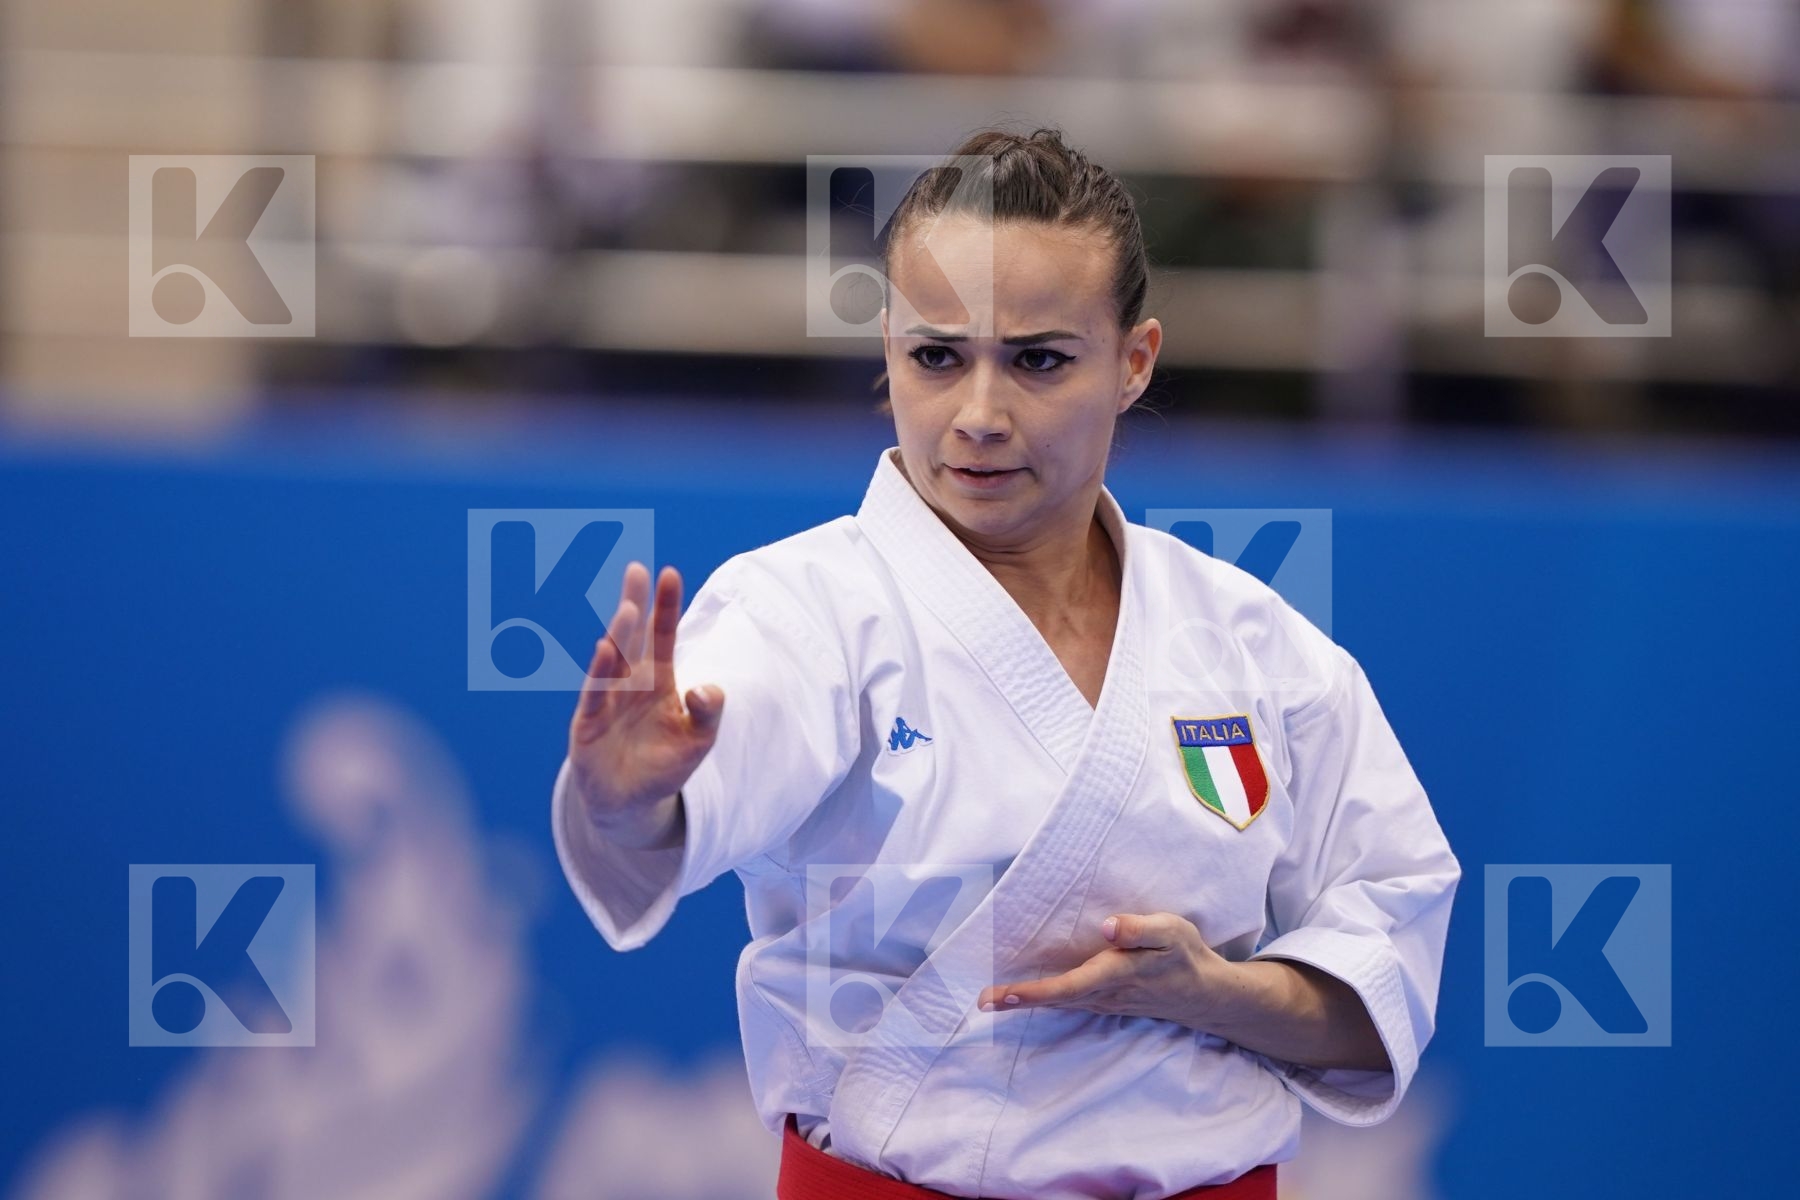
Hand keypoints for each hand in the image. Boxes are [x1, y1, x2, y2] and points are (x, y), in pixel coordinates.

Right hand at [566, 562, 723, 829]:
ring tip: (629, 608)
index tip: (670, 574)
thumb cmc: (665, 766)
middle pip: (632, 637)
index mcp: (657, 681)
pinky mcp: (588, 723)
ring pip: (613, 661)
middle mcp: (629, 684)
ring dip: (619, 635)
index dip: (665, 607)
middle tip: (636, 569)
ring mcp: (607, 701)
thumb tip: (707, 688)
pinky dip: (600, 673)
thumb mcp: (699, 740)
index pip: (662, 637)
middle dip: (634, 603)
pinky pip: (595, 694)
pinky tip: (605, 649)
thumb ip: (708, 712)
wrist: (630, 804)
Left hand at [975, 912, 1239, 1029]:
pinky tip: (1025, 994)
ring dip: (1024, 1002)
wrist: (1204, 994)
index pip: (1067, 986)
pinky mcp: (1104, 1001)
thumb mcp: (1171, 932)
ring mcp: (1102, 1002)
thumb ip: (1140, 929)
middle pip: (1053, 1000)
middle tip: (980, 1000)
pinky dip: (1043, 1000)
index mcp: (1115, 975)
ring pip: (1058, 1004)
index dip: (1033, 992)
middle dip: (1016, 1001)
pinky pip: (1066, 1002)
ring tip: (991, 999)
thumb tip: (1106, 926)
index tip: (1002, 994)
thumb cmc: (1184, 957)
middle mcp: (1102, 994)